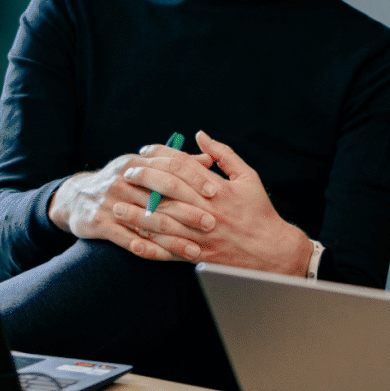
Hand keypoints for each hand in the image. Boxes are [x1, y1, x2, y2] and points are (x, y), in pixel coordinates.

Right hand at [48, 147, 221, 263]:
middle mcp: (124, 179)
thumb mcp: (144, 166)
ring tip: (195, 249)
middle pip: (162, 192)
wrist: (76, 197)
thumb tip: (210, 159)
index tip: (215, 192)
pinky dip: (147, 248)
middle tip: (211, 222)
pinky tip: (165, 258)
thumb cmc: (122, 181)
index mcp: (138, 162)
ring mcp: (110, 200)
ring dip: (173, 237)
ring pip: (148, 220)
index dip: (195, 178)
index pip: (171, 165)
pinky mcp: (98, 222)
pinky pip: (126, 238)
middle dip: (189, 209)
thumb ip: (176, 163)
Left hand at [123, 129, 310, 275]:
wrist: (272, 251)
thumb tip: (200, 135)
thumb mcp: (248, 176)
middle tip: (126, 174)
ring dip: (137, 215)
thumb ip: (223, 154)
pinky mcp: (199, 255)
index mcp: (219, 189)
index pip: (183, 166)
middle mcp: (208, 211)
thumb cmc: (260, 211)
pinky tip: (133, 240)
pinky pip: (169, 252)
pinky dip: (150, 247)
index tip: (144, 151)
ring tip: (117, 208)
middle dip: (144, 180)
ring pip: (164, 223)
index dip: (161, 156)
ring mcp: (202, 235)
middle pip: (169, 191)